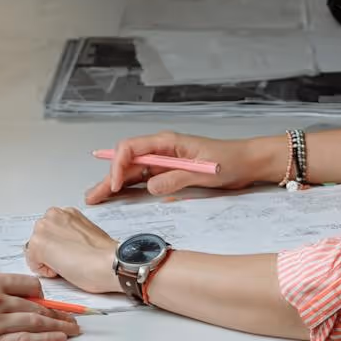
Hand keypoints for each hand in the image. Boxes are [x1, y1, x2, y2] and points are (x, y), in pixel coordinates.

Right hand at [0, 274, 79, 340]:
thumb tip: (5, 297)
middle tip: (70, 315)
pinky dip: (47, 339)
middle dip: (57, 312)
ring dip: (58, 326)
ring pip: (36, 322)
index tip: (48, 300)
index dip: (41, 294)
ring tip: (71, 328)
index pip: (26, 283)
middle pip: (35, 305)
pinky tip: (58, 339)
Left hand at [25, 207, 120, 294]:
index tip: (73, 252)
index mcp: (67, 213)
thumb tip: (65, 248)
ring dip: (47, 261)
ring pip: (35, 251)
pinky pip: (33, 264)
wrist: (109, 263)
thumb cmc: (105, 256)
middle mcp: (53, 215)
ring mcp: (44, 228)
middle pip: (40, 240)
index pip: (51, 232)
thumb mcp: (86, 236)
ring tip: (68, 263)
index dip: (60, 248)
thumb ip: (71, 237)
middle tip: (71, 260)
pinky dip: (45, 271)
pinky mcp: (38, 244)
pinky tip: (63, 268)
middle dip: (50, 253)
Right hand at [87, 132, 281, 203]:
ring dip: (114, 184)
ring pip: (132, 171)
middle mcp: (161, 150)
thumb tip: (150, 187)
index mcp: (167, 142)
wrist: (247, 162)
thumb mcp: (204, 172)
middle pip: (127, 162)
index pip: (131, 149)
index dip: (119, 166)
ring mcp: (164, 161)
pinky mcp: (168, 172)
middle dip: (109, 178)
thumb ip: (176, 178)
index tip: (116, 184)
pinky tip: (118, 197)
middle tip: (93, 196)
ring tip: (97, 198)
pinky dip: (129, 188)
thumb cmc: (230, 160)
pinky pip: (144, 178)